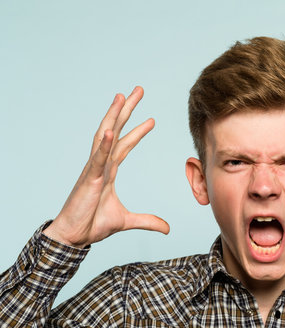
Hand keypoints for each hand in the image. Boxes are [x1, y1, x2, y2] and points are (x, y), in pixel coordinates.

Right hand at [43, 87, 169, 247]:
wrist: (74, 237)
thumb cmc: (92, 225)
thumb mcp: (126, 221)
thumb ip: (147, 221)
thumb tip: (167, 228)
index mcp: (109, 171)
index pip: (125, 145)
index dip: (138, 131)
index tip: (152, 119)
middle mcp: (101, 165)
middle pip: (115, 130)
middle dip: (126, 110)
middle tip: (137, 90)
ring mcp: (94, 170)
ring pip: (105, 137)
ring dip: (114, 116)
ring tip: (122, 96)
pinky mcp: (89, 180)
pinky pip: (98, 160)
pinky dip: (105, 145)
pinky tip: (111, 130)